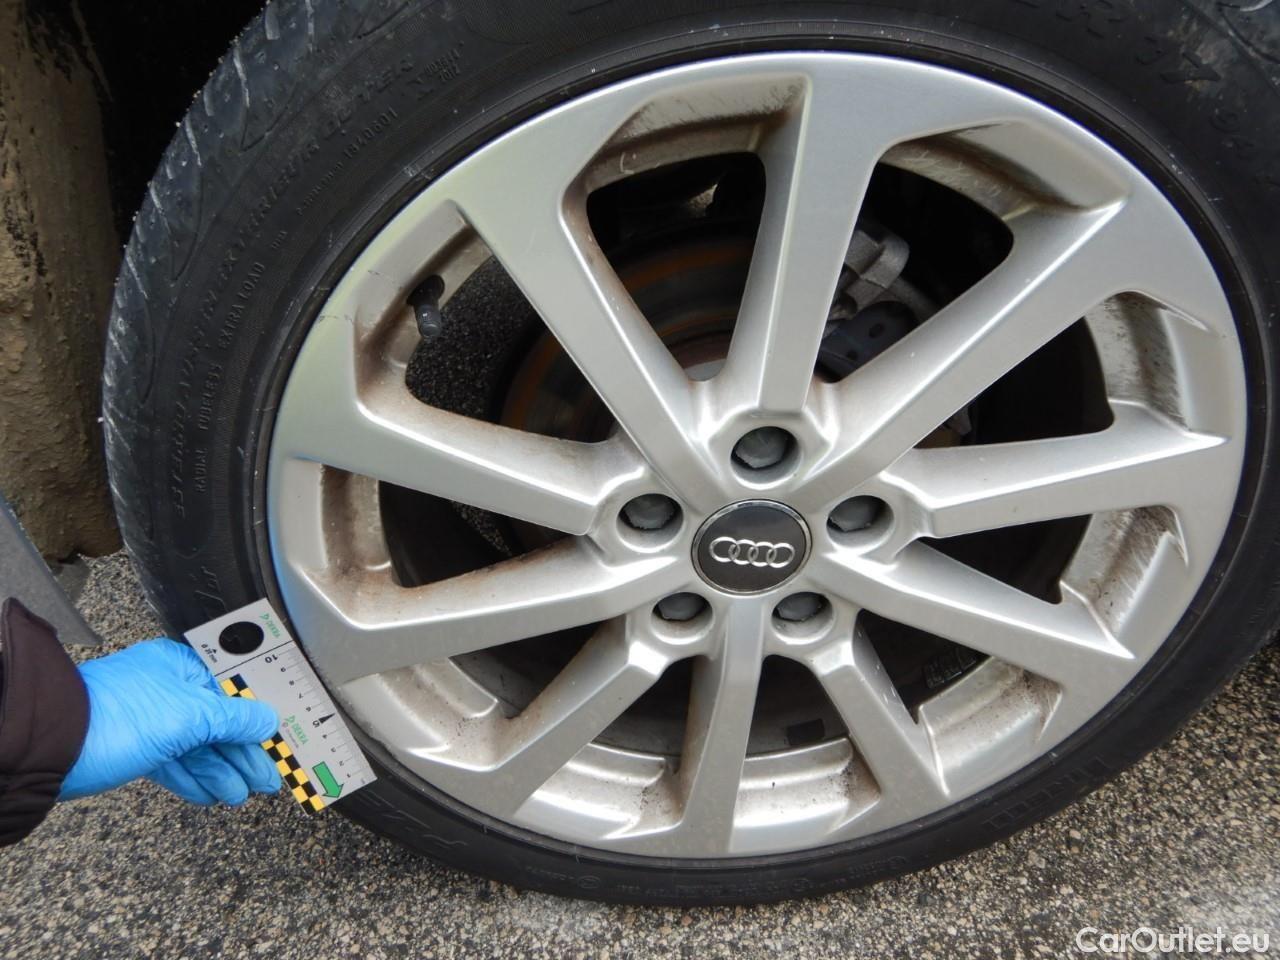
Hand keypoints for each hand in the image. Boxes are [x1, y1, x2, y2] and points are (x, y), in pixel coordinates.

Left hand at [60, 639, 281, 804]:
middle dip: (242, 754)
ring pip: (197, 747)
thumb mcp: (187, 716)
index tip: (278, 740)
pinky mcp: (135, 747)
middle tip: (264, 779)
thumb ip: (233, 719)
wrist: (49, 748)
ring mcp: (151, 719)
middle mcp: (167, 689)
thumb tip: (267, 720)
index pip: (233, 691)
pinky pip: (174, 763)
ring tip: (239, 793)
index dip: (258, 717)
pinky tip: (211, 793)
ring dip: (221, 771)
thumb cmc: (111, 717)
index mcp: (180, 667)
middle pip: (218, 722)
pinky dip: (194, 778)